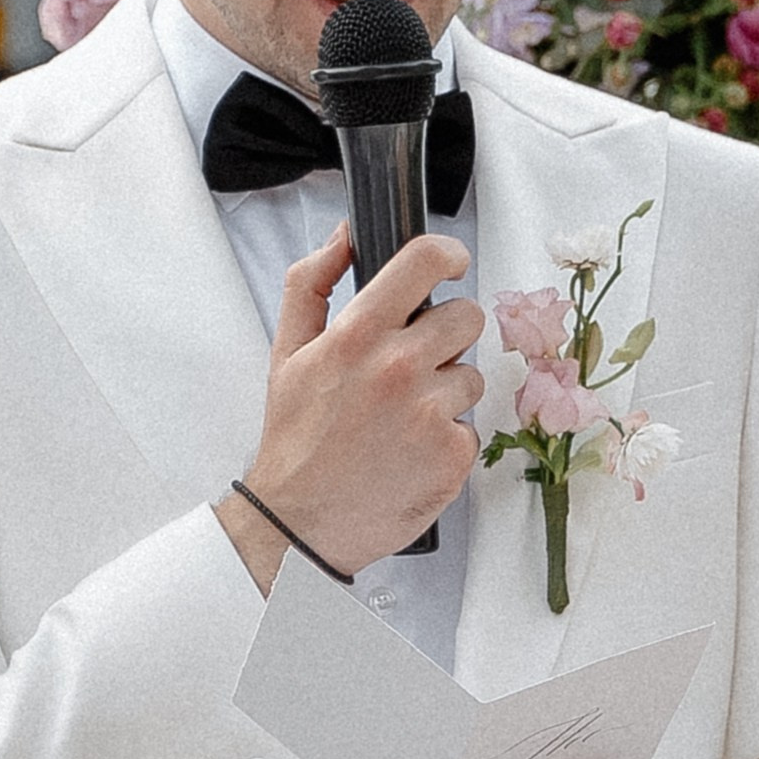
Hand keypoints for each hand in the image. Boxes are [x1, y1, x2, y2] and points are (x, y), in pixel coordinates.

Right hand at [217, 224, 484, 585]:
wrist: (300, 523)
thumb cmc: (294, 439)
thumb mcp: (286, 353)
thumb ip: (310, 283)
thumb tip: (345, 234)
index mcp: (358, 335)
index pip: (424, 262)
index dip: (447, 254)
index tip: (450, 263)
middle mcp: (399, 368)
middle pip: (467, 316)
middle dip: (447, 335)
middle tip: (413, 364)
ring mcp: (431, 412)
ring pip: (472, 375)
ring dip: (446, 391)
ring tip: (402, 418)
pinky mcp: (454, 454)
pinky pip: (471, 425)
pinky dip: (447, 437)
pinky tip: (411, 451)